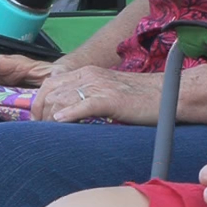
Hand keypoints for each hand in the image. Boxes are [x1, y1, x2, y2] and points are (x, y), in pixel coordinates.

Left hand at [31, 65, 159, 123]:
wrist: (169, 93)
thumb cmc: (139, 98)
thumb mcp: (107, 92)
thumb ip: (86, 98)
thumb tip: (63, 115)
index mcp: (87, 72)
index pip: (49, 84)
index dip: (38, 103)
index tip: (37, 122)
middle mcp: (89, 75)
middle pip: (50, 91)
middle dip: (39, 113)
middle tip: (39, 132)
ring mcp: (100, 85)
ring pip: (62, 98)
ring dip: (49, 117)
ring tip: (47, 133)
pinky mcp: (111, 98)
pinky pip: (83, 105)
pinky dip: (68, 114)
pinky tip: (61, 122)